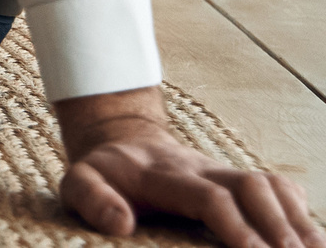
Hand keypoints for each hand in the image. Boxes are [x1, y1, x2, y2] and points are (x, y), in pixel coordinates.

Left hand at [57, 90, 319, 245]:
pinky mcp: (240, 179)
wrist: (122, 141)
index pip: (209, 196)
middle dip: (280, 227)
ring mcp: (225, 171)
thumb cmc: (103, 173)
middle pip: (254, 187)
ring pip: (274, 186)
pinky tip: (313, 244)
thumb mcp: (77, 183)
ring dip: (299, 222)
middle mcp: (202, 169)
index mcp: (163, 175)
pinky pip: (282, 189)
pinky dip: (302, 215)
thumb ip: (91, 200)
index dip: (235, 225)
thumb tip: (121, 224)